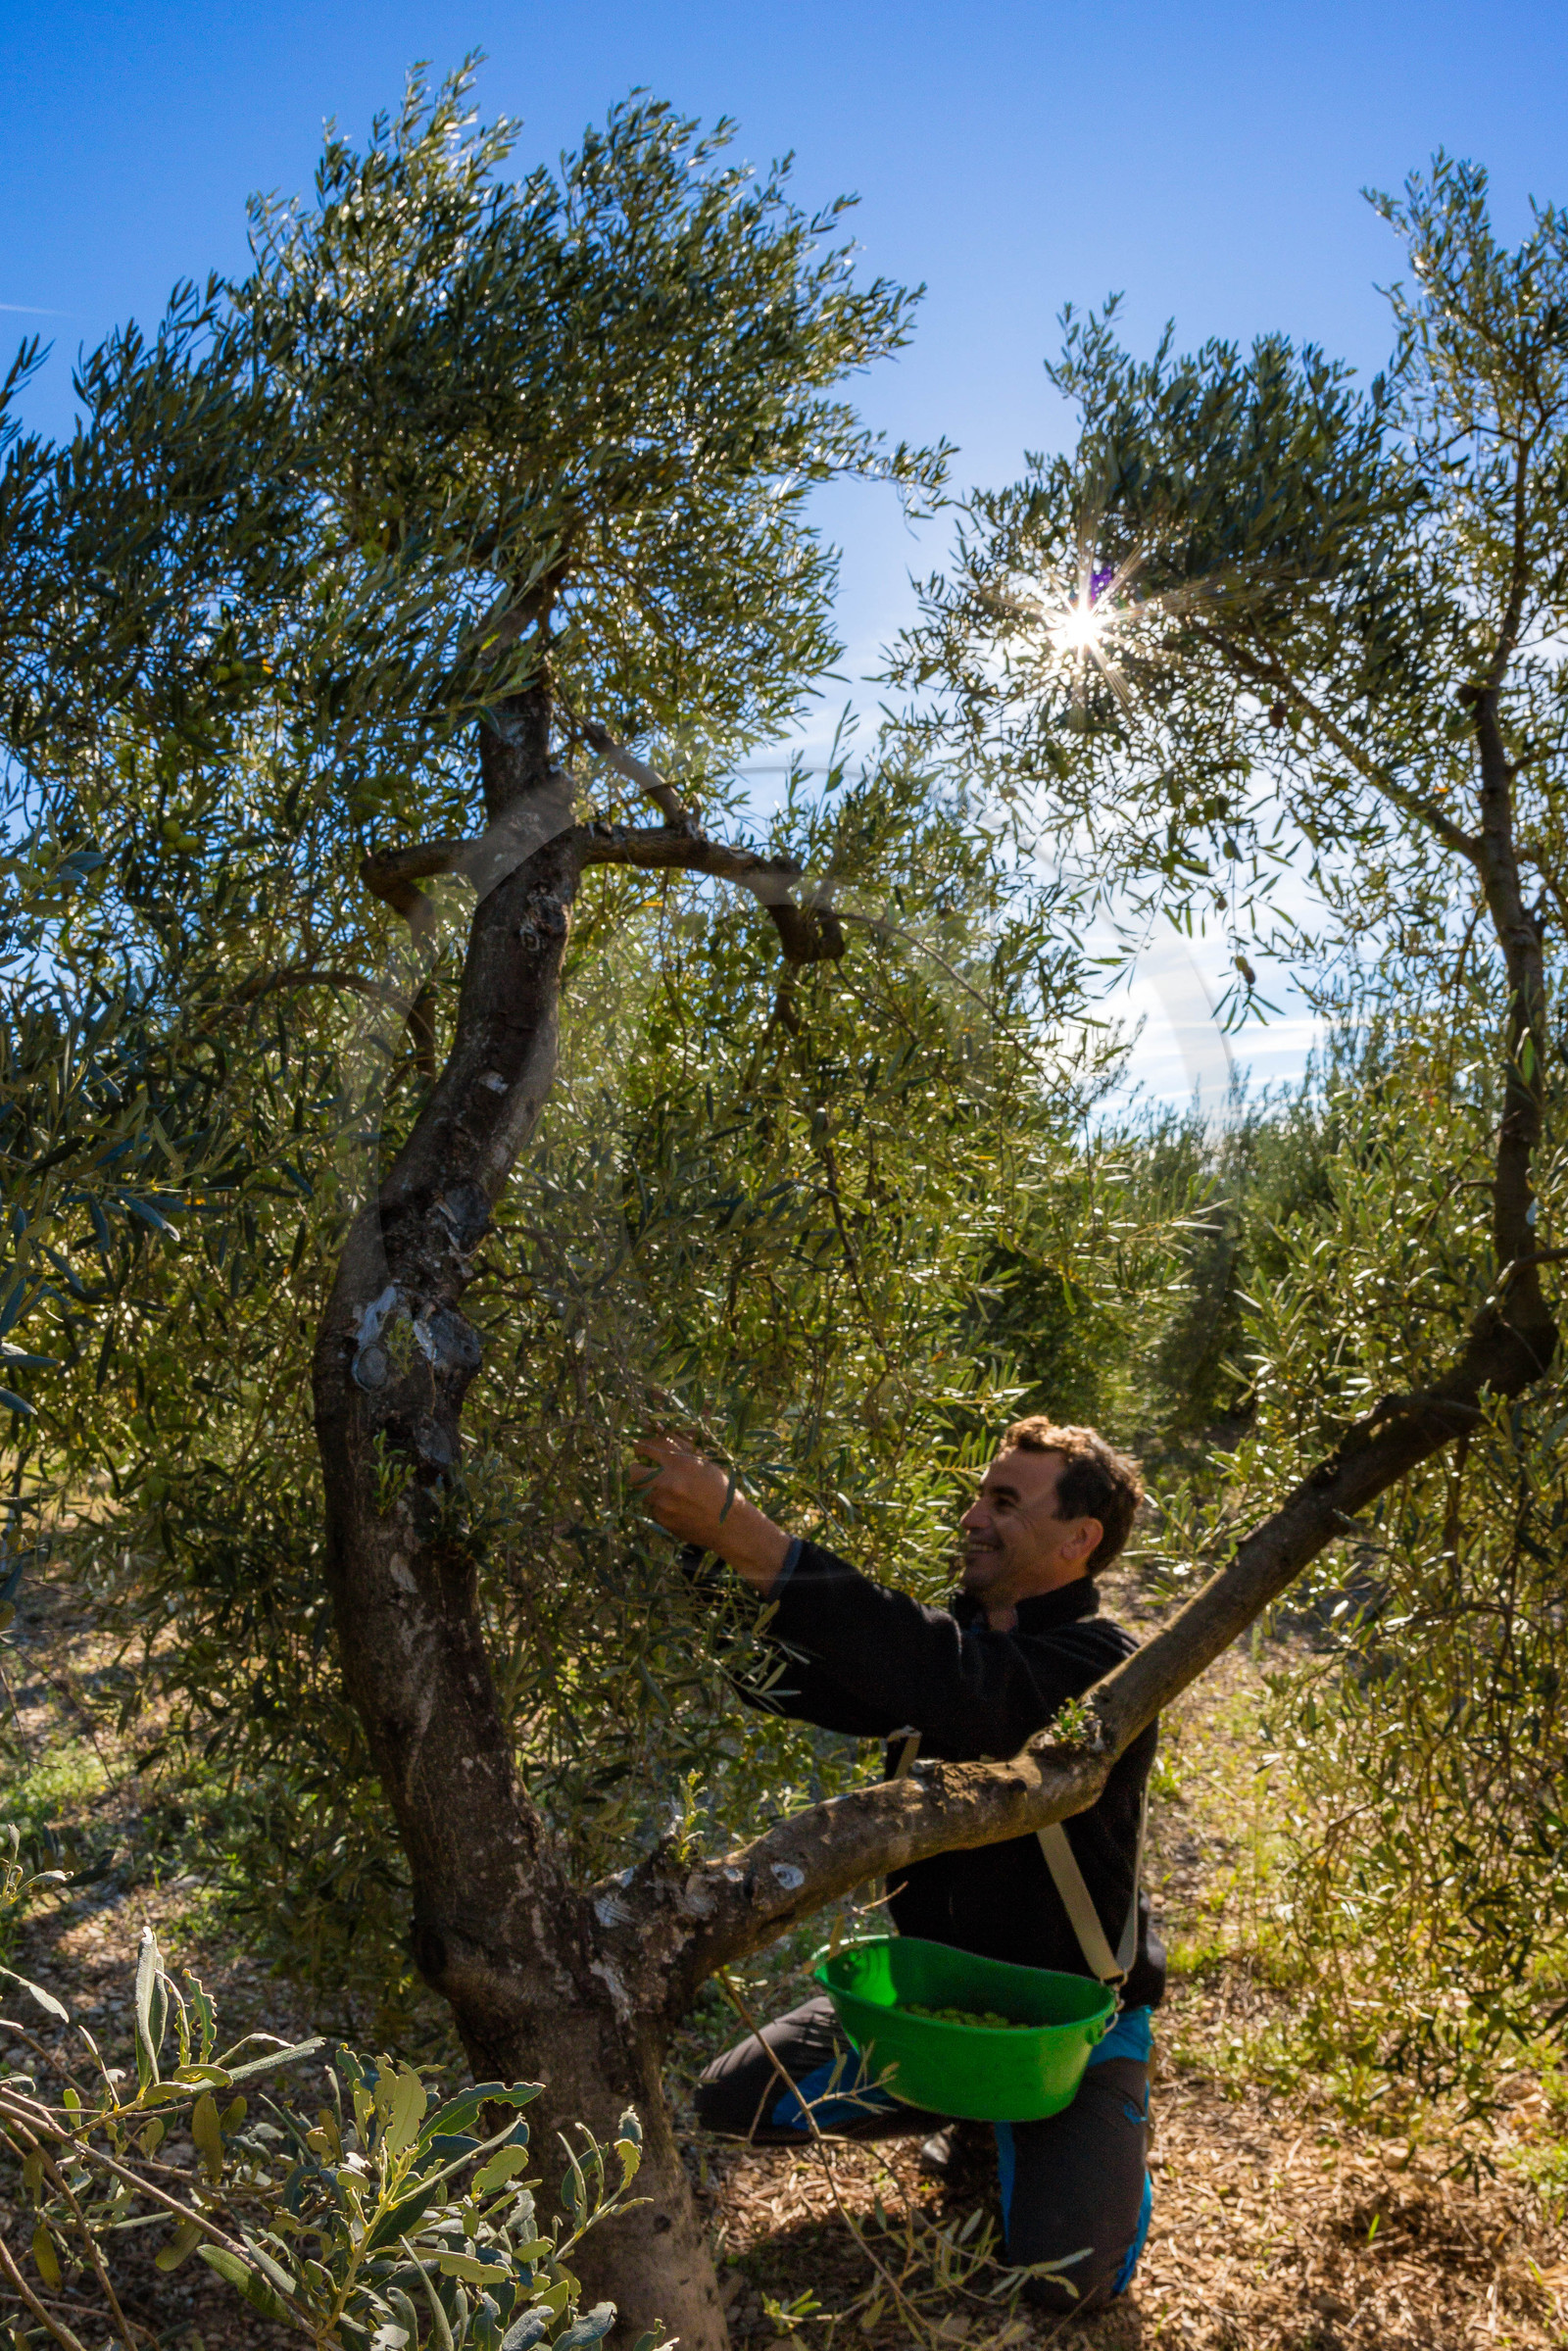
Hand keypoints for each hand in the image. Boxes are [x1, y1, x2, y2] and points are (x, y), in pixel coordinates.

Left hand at [631, 1434, 791, 1590]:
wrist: (731, 1525)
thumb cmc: (721, 1488)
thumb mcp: (704, 1462)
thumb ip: (680, 1446)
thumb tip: (659, 1429)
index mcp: (680, 1463)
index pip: (647, 1446)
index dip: (641, 1446)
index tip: (642, 1448)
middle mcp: (667, 1483)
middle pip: (632, 1472)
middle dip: (636, 1468)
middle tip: (644, 1469)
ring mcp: (662, 1504)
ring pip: (641, 1491)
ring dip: (650, 1487)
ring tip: (669, 1490)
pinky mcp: (662, 1521)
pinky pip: (653, 1508)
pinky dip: (661, 1506)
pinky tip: (678, 1507)